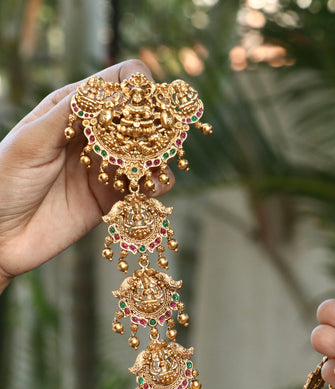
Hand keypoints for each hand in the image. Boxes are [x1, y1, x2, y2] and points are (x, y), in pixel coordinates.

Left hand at [0, 60, 174, 292]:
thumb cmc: (4, 181)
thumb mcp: (31, 141)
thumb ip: (70, 115)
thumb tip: (111, 91)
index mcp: (72, 109)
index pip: (115, 84)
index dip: (137, 87)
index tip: (145, 103)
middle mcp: (94, 135)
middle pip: (139, 118)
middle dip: (155, 125)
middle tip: (157, 140)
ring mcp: (106, 166)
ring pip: (148, 153)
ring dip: (159, 157)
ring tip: (153, 169)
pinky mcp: (114, 197)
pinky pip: (145, 187)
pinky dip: (156, 186)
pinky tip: (150, 190)